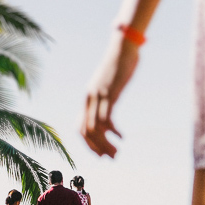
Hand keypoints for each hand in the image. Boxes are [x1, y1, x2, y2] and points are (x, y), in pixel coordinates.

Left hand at [82, 35, 139, 156]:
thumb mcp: (111, 81)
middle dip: (96, 148)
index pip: (80, 126)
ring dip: (105, 143)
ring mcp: (98, 96)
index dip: (88, 143)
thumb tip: (111, 99)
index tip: (100, 154)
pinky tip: (123, 137)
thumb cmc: (120, 62)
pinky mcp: (109, 93)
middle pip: (85, 131)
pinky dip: (113, 131)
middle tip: (111, 158)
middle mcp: (89, 98)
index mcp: (88, 97)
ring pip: (95, 128)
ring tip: (117, 153)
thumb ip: (108, 92)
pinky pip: (107, 118)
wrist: (123, 46)